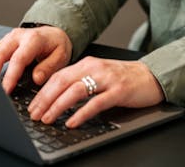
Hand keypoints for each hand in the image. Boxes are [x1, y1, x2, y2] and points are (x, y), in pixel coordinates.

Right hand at [0, 25, 72, 94]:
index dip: (10, 75)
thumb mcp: (60, 56)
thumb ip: (49, 67)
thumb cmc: (56, 46)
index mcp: (33, 39)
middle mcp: (18, 36)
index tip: (5, 90)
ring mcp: (8, 38)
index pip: (18, 59)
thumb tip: (37, 78)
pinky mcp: (2, 42)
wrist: (53, 34)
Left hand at [27, 57, 164, 128]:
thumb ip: (81, 81)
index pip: (58, 76)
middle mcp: (95, 68)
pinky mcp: (119, 91)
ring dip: (58, 106)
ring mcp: (107, 79)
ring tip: (48, 118)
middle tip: (34, 114)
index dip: (42, 92)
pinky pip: (96, 103)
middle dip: (45, 99)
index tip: (32, 106)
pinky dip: (81, 113)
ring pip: (76, 91)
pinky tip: (72, 122)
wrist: (152, 75)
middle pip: (62, 82)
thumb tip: (57, 97)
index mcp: (87, 63)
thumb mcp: (99, 75)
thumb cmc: (124, 78)